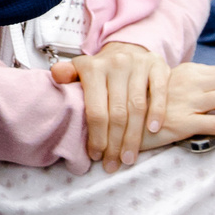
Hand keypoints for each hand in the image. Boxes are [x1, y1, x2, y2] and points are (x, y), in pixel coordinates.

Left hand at [49, 41, 166, 171]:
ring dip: (134, 136)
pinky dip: (157, 112)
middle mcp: (115, 64)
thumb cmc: (101, 72)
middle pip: (117, 112)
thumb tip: (55, 76)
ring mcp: (138, 64)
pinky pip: (159, 92)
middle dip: (114, 143)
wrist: (127, 50)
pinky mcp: (157, 65)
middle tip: (112, 164)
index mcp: (93, 68)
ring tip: (128, 158)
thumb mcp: (81, 71)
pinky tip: (153, 131)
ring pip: (137, 106)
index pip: (95, 110)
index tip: (96, 155)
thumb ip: (67, 75)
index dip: (96, 136)